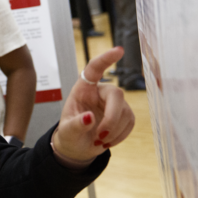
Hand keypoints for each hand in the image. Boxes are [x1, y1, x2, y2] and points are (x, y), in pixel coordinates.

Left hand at [53, 47, 135, 165]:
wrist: (78, 146)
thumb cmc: (70, 134)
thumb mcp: (67, 131)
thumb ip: (76, 125)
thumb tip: (89, 118)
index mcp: (83, 89)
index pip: (94, 69)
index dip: (106, 59)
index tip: (119, 50)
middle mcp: (100, 92)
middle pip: (117, 95)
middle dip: (111, 118)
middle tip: (100, 137)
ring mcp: (114, 103)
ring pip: (125, 112)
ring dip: (114, 131)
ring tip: (98, 140)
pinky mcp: (124, 114)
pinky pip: (130, 122)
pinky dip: (120, 135)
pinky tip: (107, 140)